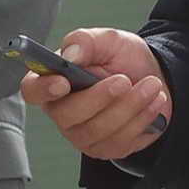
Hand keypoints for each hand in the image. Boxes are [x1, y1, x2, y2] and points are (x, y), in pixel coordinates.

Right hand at [20, 27, 171, 163]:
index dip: (42, 89)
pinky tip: (155, 101)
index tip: (63, 82)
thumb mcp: (108, 40)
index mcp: (54, 81)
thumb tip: (71, 55)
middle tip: (125, 80)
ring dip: (129, 106)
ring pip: (97, 130)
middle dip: (100, 97)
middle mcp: (63, 112)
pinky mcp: (106, 148)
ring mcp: (83, 134)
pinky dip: (142, 119)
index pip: (32, 91)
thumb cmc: (122, 59)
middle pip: (68, 115)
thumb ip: (86, 41)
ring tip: (152, 84)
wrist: (156, 77)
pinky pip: (120, 141)